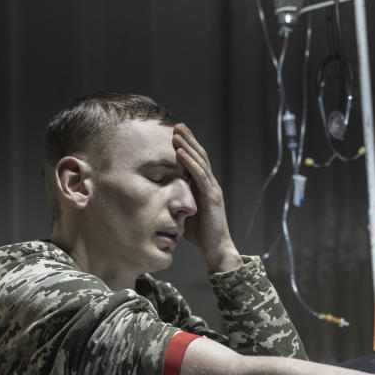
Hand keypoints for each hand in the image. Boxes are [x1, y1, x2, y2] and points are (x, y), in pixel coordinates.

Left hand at [173, 123, 242, 272]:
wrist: (216, 248)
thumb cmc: (200, 234)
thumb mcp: (184, 212)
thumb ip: (176, 200)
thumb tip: (158, 195)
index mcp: (204, 186)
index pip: (196, 161)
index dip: (187, 146)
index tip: (176, 133)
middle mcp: (210, 184)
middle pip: (200, 156)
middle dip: (188, 140)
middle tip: (176, 125)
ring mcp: (212, 189)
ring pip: (200, 162)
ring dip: (188, 146)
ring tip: (177, 133)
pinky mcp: (212, 196)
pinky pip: (199, 175)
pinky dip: (189, 162)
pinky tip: (180, 152)